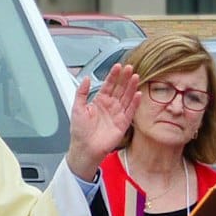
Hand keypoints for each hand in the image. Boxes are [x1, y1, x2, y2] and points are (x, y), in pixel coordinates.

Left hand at [66, 62, 140, 180]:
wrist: (85, 149)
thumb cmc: (80, 131)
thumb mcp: (77, 108)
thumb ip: (81, 92)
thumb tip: (85, 78)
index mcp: (99, 101)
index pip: (108, 85)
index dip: (113, 75)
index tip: (118, 66)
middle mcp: (110, 106)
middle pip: (120, 89)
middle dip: (125, 78)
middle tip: (129, 68)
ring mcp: (117, 114)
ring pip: (127, 97)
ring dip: (131, 87)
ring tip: (135, 77)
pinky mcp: (123, 124)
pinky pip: (130, 111)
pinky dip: (135, 103)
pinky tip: (138, 94)